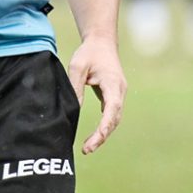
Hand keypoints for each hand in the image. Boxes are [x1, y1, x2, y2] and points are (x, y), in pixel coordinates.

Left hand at [67, 36, 125, 153]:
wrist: (101, 43)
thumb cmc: (89, 53)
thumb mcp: (77, 66)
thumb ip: (75, 87)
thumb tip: (73, 110)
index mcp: (113, 84)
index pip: (112, 109)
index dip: (105, 125)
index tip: (97, 138)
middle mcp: (119, 92)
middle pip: (114, 119)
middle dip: (102, 136)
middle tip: (86, 150)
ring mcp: (118, 95)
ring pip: (113, 119)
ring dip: (103, 134)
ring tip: (88, 147)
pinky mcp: (112, 96)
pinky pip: (110, 115)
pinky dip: (104, 126)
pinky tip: (94, 136)